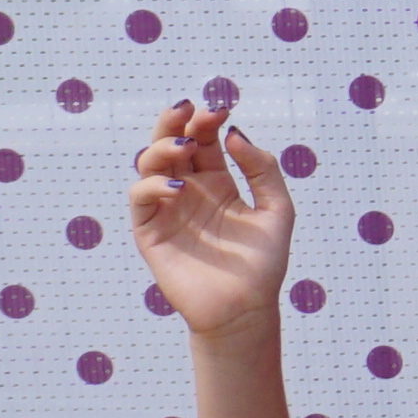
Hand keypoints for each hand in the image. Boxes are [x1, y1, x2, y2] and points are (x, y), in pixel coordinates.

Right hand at [127, 101, 296, 335]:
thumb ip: (263, 170)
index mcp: (218, 182)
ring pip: (149, 164)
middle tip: (187, 109)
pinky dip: (152, 185)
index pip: (204, 140)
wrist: (245, 308)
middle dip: (175, 122)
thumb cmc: (264, 263)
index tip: (221, 110)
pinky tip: (177, 187)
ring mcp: (167, 208)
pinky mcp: (150, 230)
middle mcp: (189, 190)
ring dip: (162, 147)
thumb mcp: (277, 209)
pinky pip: (140, 198)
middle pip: (171, 144)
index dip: (207, 122)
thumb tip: (234, 134)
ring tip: (185, 146)